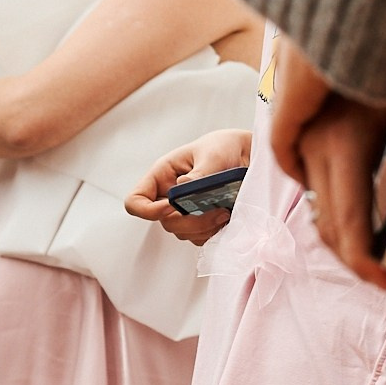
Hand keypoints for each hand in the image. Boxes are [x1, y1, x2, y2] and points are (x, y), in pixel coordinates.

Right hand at [124, 127, 251, 244]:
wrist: (249, 156)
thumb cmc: (225, 146)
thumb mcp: (214, 153)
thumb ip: (200, 172)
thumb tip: (182, 185)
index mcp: (163, 176)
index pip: (136, 201)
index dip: (147, 211)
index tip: (171, 207)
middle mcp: (168, 196)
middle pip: (163, 222)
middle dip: (189, 221)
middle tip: (216, 211)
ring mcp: (183, 211)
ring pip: (182, 233)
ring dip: (204, 228)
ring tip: (225, 212)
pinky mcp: (200, 222)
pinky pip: (199, 238)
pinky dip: (212, 233)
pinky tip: (226, 217)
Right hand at [268, 39, 385, 288]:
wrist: (336, 37)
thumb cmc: (376, 56)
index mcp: (342, 147)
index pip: (348, 227)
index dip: (368, 265)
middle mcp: (315, 157)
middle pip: (331, 233)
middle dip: (361, 264)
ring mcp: (304, 156)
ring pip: (320, 221)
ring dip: (349, 246)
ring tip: (385, 259)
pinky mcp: (305, 153)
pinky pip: (319, 202)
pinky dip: (341, 224)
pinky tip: (368, 231)